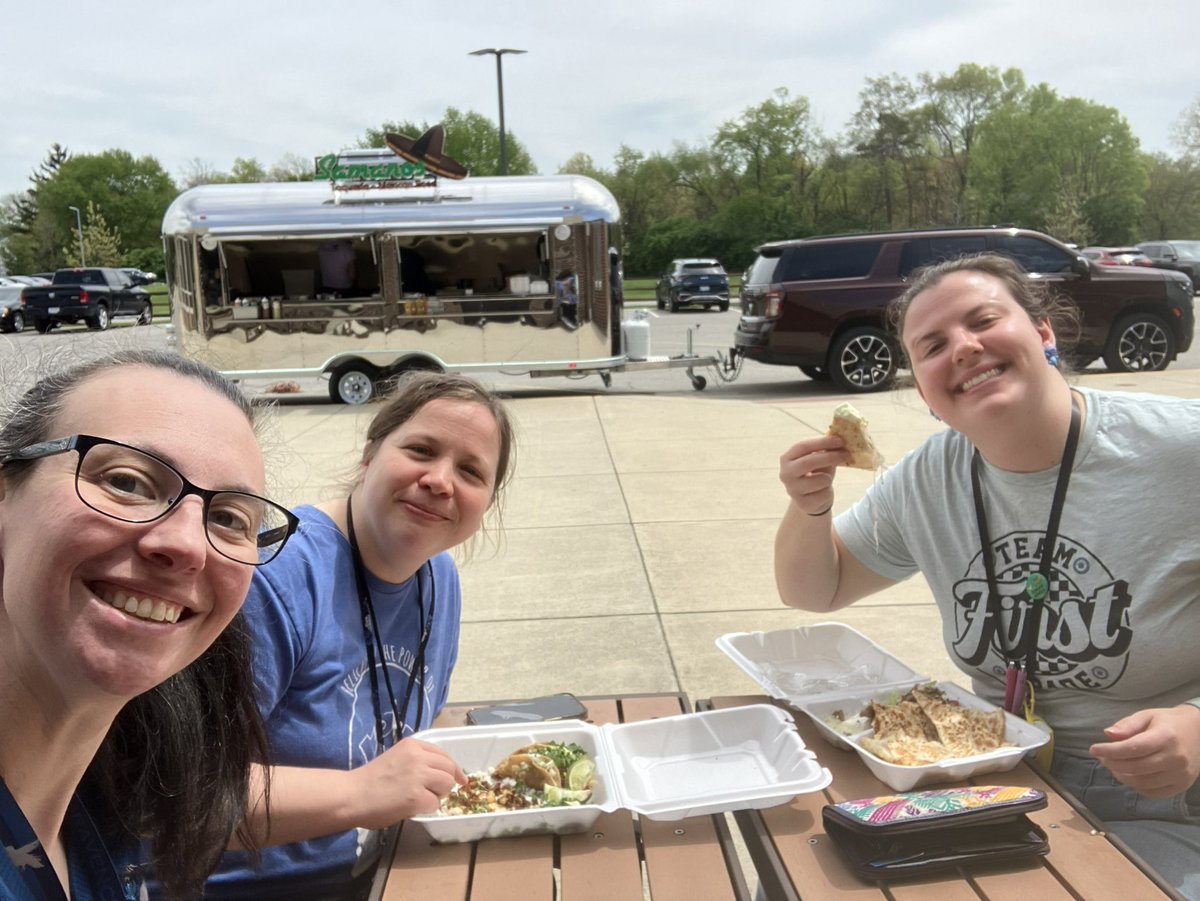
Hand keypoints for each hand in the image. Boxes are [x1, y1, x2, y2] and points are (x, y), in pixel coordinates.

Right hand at [350, 738, 467, 827]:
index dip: (454, 768)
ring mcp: (418, 776)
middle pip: (448, 769)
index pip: (443, 754)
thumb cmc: (369, 780)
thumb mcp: (396, 758)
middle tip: (435, 794)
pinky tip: (411, 808)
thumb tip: (438, 775)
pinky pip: (434, 804)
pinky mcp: (417, 796)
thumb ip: (416, 762)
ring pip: (446, 785)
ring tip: (419, 800)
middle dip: (446, 784)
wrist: (351, 795)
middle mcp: (418, 756)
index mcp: (412, 745)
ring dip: (437, 796)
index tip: (461, 778)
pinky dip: (426, 809)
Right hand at [779, 436, 847, 515]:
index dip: (822, 442)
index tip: (839, 440)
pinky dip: (828, 491)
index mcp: (787, 458)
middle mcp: (786, 474)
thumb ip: (826, 451)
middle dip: (830, 457)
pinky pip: (825, 494)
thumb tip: (840, 442)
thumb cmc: (816, 473)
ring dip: (829, 477)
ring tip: (825, 479)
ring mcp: (792, 490)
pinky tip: (822, 492)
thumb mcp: (819, 459)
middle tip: (845, 454)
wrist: (811, 499)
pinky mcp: (803, 504)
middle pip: (808, 462)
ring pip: (821, 479)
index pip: (803, 446)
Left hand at [1089, 705, 1199, 798]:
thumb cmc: (1168, 723)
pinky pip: (1153, 793)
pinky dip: (1136, 786)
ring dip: (1122, 776)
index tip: (1094, 749)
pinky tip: (1128, 776)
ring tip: (1113, 766)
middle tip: (1102, 758)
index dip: (1110, 751)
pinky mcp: (1181, 786)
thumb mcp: (1147, 716)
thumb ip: (1127, 725)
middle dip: (1113, 764)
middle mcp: (1176, 758)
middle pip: (1136, 767)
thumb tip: (1108, 735)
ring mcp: (1180, 775)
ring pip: (1143, 783)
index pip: (1134, 748)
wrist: (1199, 733)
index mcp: (1166, 737)